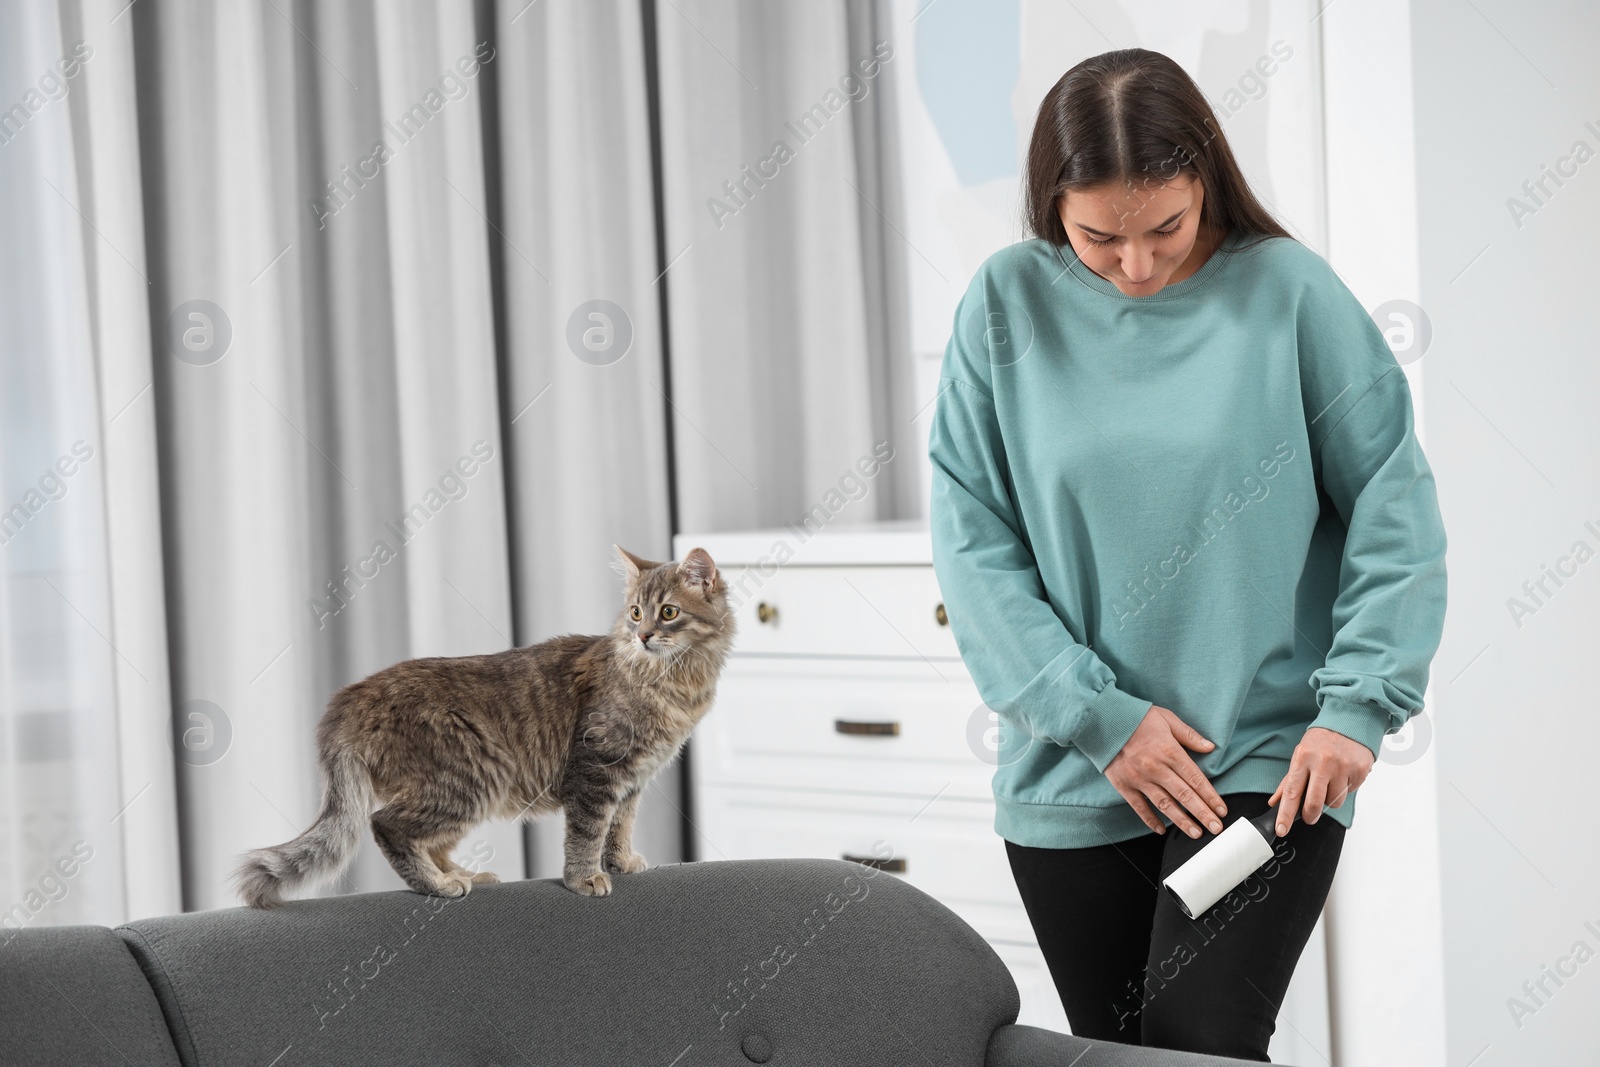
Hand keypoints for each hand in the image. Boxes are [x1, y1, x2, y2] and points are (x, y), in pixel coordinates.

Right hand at [1104, 705, 1227, 838]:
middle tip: (1216, 829)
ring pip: (1165, 805)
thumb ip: (1189, 735)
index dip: (1211, 796)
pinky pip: (1139, 807)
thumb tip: (1210, 747)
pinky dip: (1150, 820)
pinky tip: (1161, 830)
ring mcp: (1139, 778)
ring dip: (1182, 821)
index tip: (1221, 810)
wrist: (1102, 720)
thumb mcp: (1167, 719)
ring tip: (1196, 834)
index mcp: (1169, 751)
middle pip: (1184, 795)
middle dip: (1203, 814)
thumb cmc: (1136, 717)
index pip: (1195, 779)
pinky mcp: (1124, 785)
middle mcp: (1156, 767)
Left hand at [1268, 726, 1374, 834]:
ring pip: (1334, 802)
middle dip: (1310, 816)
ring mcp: (1343, 767)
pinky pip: (1349, 793)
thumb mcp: (1300, 755)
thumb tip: (1274, 803)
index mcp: (1303, 758)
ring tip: (1330, 781)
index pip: (1291, 792)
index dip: (1285, 815)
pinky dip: (1345, 788)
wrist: (1350, 721)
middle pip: (1314, 803)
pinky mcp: (1360, 770)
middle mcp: (1323, 762)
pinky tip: (1343, 774)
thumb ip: (1288, 781)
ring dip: (1330, 798)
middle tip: (1309, 816)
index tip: (1282, 830)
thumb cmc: (1321, 740)